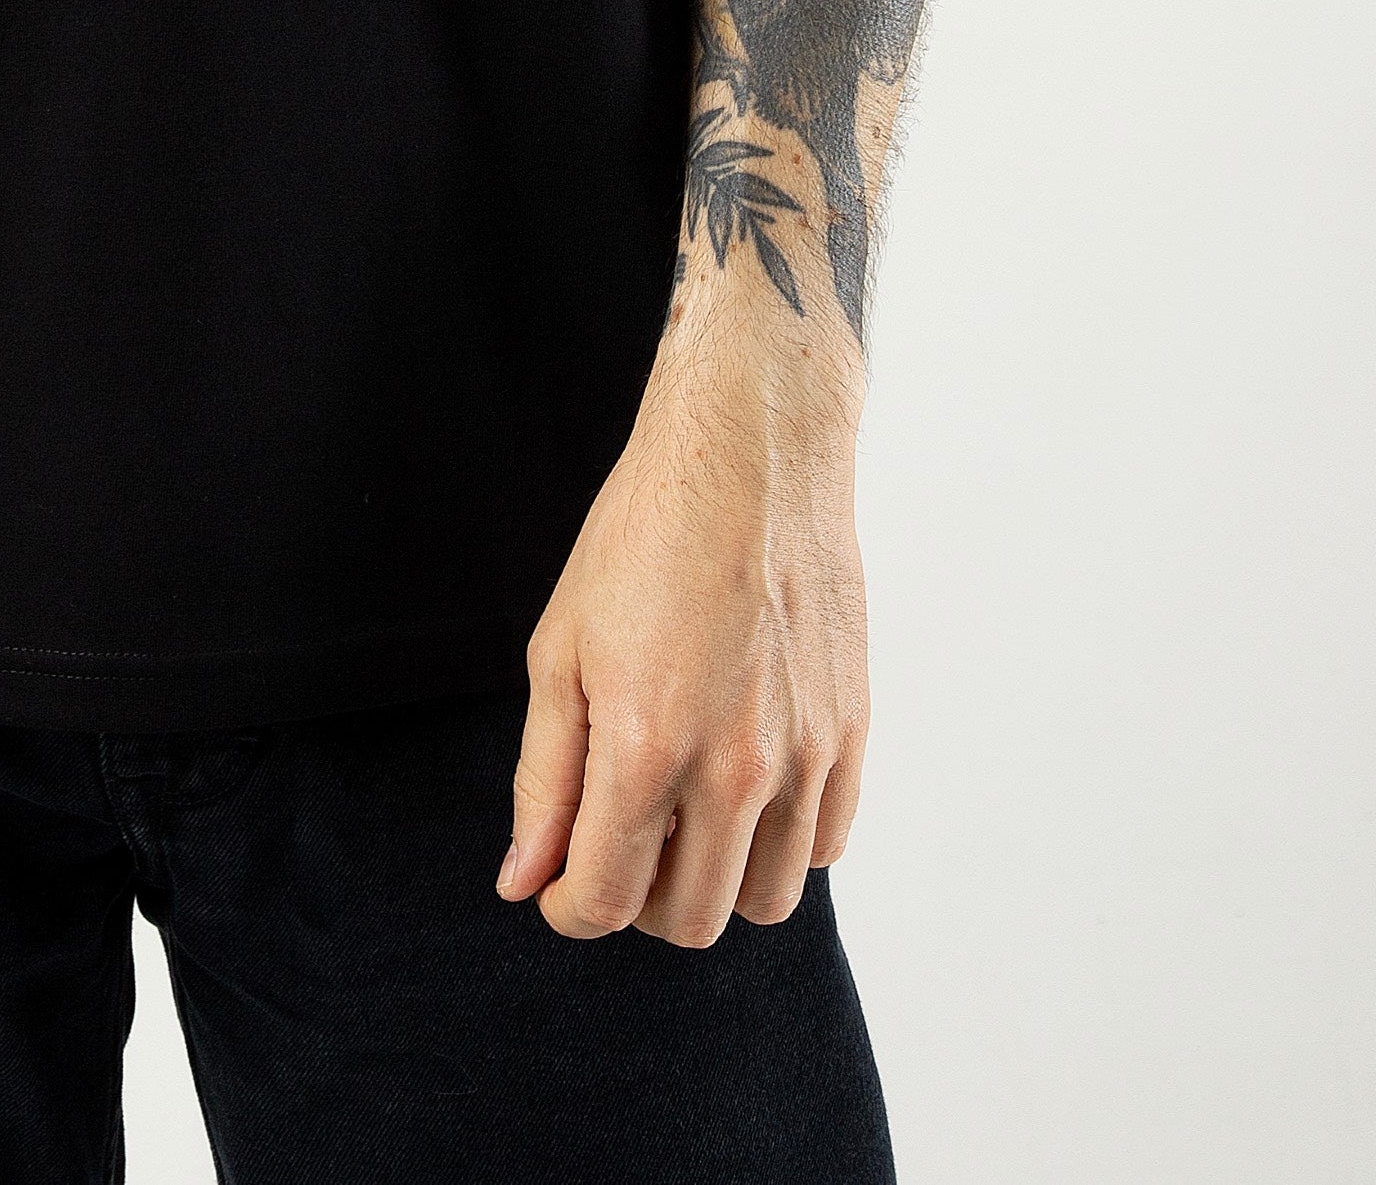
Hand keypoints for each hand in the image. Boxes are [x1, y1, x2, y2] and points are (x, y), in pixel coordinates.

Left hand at [497, 345, 867, 948]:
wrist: (749, 454)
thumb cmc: (642, 536)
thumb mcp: (560, 650)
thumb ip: (544, 778)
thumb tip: (523, 877)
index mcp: (646, 744)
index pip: (606, 900)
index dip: (568, 906)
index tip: (559, 881)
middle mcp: (736, 767)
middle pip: (688, 921)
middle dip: (636, 900)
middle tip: (614, 840)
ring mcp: (806, 755)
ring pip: (764, 901)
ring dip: (713, 879)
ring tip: (679, 813)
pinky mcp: (852, 733)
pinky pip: (823, 847)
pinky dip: (781, 843)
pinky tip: (741, 784)